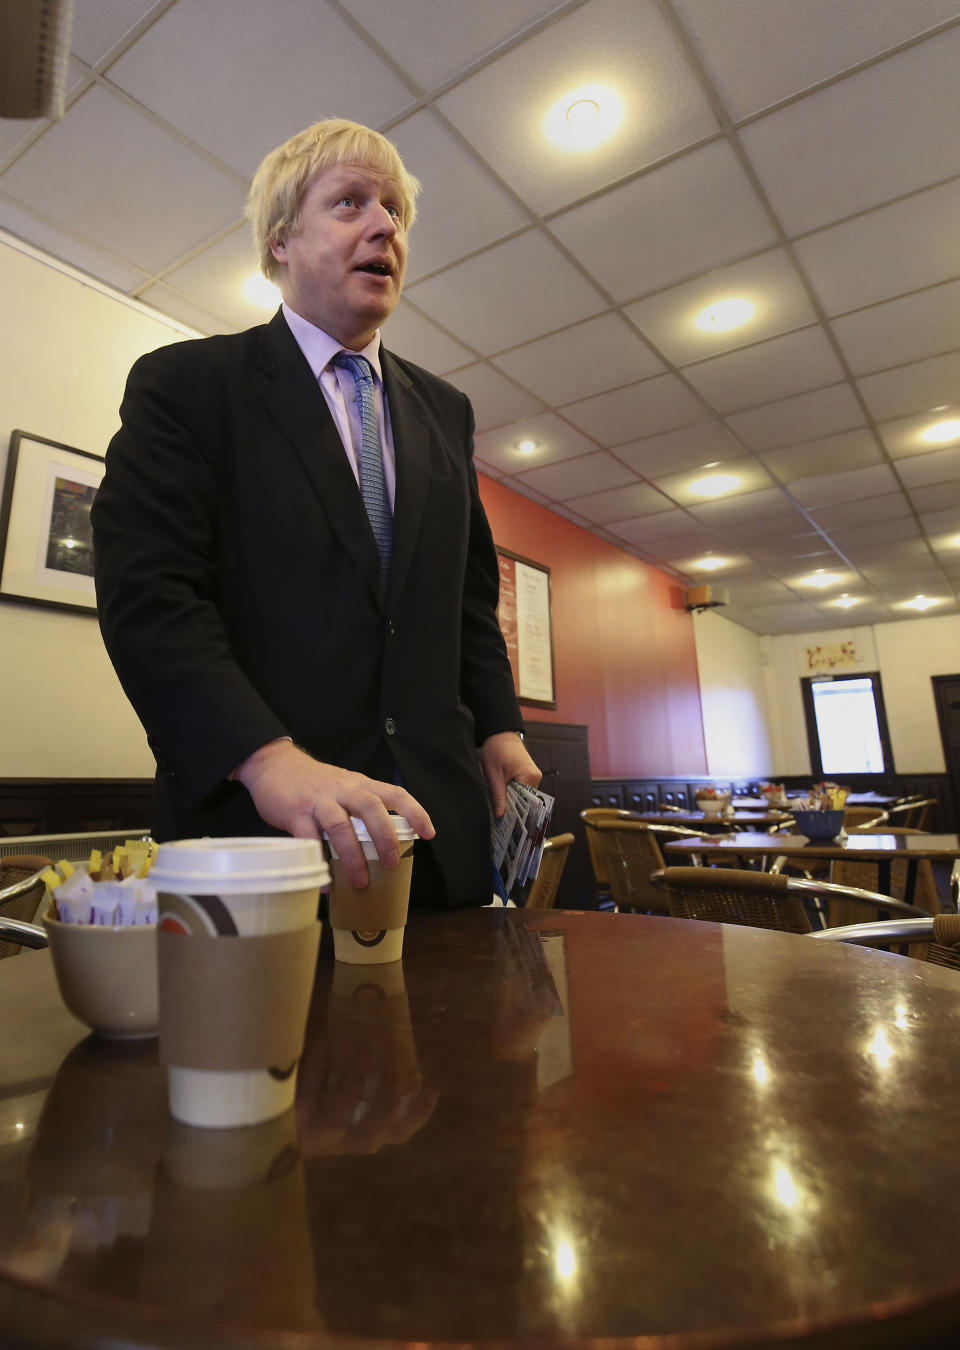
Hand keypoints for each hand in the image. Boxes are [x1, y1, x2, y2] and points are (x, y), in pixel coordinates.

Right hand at [233, 740, 433, 886]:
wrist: (273, 764)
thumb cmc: (313, 782)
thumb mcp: (343, 786)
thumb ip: (360, 807)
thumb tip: (379, 844)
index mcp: (359, 784)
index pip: (395, 793)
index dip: (415, 812)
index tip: (429, 834)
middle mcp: (343, 790)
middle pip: (371, 808)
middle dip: (385, 837)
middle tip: (391, 864)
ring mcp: (319, 801)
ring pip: (341, 825)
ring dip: (353, 856)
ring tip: (360, 882)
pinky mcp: (295, 812)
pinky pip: (309, 841)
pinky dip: (319, 863)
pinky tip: (326, 883)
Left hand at [480, 731, 540, 818]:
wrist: (500, 734)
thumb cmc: (496, 750)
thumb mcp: (493, 774)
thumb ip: (498, 795)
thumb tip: (501, 816)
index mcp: (529, 776)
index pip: (525, 803)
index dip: (515, 815)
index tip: (507, 827)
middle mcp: (535, 778)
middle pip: (526, 802)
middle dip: (514, 811)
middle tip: (503, 825)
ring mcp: (534, 777)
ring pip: (524, 798)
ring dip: (513, 804)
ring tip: (503, 816)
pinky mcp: (529, 776)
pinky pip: (523, 792)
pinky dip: (514, 797)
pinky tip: (505, 803)